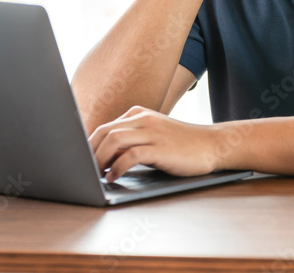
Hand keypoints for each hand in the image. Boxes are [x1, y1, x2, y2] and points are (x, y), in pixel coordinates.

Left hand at [89, 105, 221, 181]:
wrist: (212, 144)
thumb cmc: (181, 145)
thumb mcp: (153, 136)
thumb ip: (131, 141)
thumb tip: (104, 156)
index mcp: (138, 115)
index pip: (104, 127)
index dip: (89, 145)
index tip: (81, 160)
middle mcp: (143, 119)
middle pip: (104, 132)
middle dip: (90, 152)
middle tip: (83, 170)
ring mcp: (152, 132)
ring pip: (114, 140)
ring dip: (99, 159)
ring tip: (95, 174)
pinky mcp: (160, 147)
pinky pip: (131, 155)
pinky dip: (117, 167)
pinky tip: (113, 177)